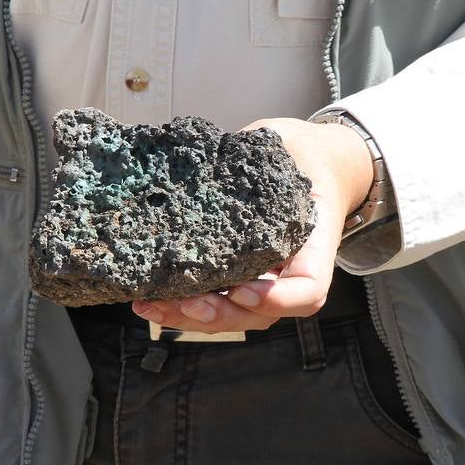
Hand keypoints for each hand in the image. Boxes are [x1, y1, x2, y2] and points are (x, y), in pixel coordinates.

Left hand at [132, 117, 373, 332]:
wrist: (301, 163)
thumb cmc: (293, 155)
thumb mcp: (286, 147)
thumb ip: (259, 158)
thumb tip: (210, 157)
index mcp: (314, 245)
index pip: (308, 290)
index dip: (276, 298)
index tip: (241, 289)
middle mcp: (289, 272)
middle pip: (261, 315)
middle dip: (219, 314)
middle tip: (184, 303)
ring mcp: (263, 280)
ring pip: (234, 316)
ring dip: (190, 317)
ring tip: (151, 307)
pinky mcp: (236, 277)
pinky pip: (216, 302)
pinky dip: (182, 307)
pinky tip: (150, 301)